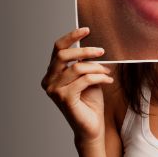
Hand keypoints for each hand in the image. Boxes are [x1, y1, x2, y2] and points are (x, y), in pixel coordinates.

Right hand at [41, 27, 112, 145]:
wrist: (92, 126)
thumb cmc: (90, 102)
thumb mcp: (88, 77)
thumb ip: (85, 63)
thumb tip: (94, 47)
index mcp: (52, 74)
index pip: (57, 49)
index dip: (71, 37)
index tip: (87, 29)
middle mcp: (49, 81)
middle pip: (63, 55)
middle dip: (85, 51)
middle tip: (102, 51)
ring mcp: (54, 90)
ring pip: (77, 68)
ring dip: (96, 67)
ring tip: (107, 72)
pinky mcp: (64, 98)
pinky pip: (84, 80)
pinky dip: (99, 78)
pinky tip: (108, 81)